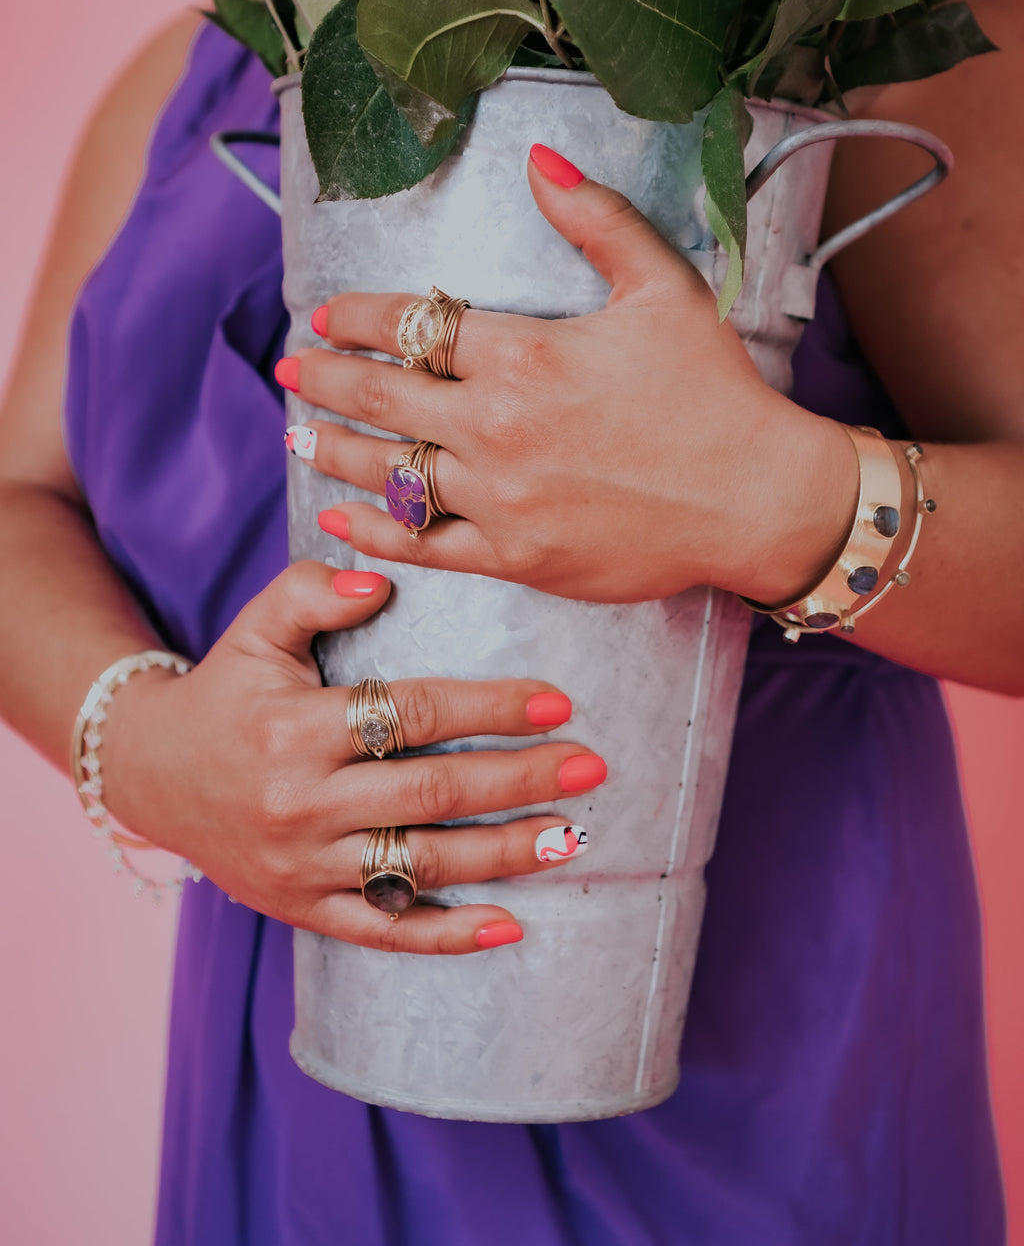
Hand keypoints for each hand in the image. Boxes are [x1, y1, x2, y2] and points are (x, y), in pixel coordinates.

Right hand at [99, 561, 602, 953]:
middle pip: (433, 792)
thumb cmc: (225, 690)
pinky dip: (447, 934)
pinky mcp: (303, 908)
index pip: (412, 714)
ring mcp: (303, 865)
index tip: (557, 701)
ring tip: (573, 838)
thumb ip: (312, 591)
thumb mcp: (255, 627)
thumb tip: (383, 582)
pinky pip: (384, 930)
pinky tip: (510, 924)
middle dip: (521, 779)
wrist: (150, 774)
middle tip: (590, 767)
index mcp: (296, 727)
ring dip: (505, 853)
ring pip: (421, 864)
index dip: (490, 706)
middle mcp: (302, 801)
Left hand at [277, 146, 853, 604]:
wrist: (754, 497)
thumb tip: (540, 158)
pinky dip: (374, 531)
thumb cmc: (713, 390)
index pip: (414, 326)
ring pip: (391, 471)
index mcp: (525, 355)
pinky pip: (424, 544)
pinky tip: (337, 518)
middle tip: (288, 369)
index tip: (328, 316)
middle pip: (383, 395)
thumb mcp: (662, 286)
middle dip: (325, 378)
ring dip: (335, 450)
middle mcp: (497, 426)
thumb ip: (594, 217)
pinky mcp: (515, 556)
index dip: (360, 317)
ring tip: (298, 435)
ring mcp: (501, 498)